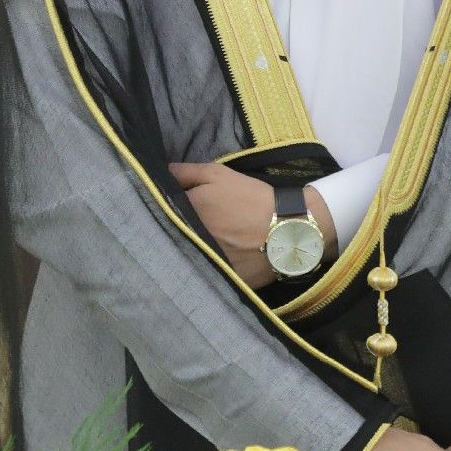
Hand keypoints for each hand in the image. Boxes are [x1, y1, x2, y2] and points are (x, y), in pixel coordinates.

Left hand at [167, 163, 333, 288]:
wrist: (289, 228)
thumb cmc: (251, 198)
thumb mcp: (218, 175)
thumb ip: (186, 172)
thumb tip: (161, 171)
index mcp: (187, 211)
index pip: (162, 210)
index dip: (166, 209)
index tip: (173, 208)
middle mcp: (190, 238)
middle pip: (171, 234)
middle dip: (175, 230)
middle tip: (189, 226)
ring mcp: (203, 260)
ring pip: (185, 254)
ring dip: (187, 248)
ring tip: (201, 244)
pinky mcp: (217, 279)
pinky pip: (202, 273)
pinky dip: (204, 266)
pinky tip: (214, 261)